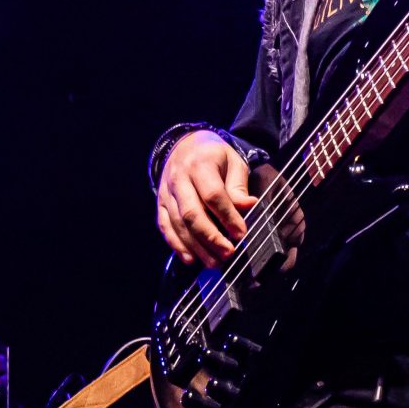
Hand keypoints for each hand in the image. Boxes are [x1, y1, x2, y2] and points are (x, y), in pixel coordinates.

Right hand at [157, 131, 257, 268]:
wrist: (185, 146)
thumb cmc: (215, 157)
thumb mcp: (233, 162)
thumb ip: (239, 187)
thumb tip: (248, 207)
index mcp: (200, 164)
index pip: (213, 195)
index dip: (228, 217)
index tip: (241, 234)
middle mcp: (178, 179)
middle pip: (192, 213)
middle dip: (211, 237)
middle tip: (228, 254)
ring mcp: (166, 192)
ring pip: (178, 224)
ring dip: (196, 247)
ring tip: (215, 262)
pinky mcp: (160, 204)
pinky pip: (166, 227)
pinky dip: (177, 245)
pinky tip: (191, 259)